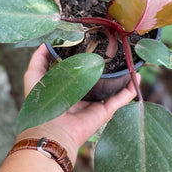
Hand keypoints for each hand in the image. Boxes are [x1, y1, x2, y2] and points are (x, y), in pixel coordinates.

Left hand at [18, 44, 139, 163]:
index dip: (86, 56)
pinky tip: (137, 77)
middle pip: (98, 77)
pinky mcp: (105, 111)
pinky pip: (121, 99)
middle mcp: (83, 93)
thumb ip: (38, 59)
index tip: (94, 41)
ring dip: (123, 76)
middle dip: (107, 65)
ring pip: (112, 87)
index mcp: (67, 85)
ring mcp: (95, 103)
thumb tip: (46, 43)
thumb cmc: (41, 103)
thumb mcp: (34, 76)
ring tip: (131, 62)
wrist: (51, 130)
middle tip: (116, 49)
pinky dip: (130, 89)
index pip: (79, 68)